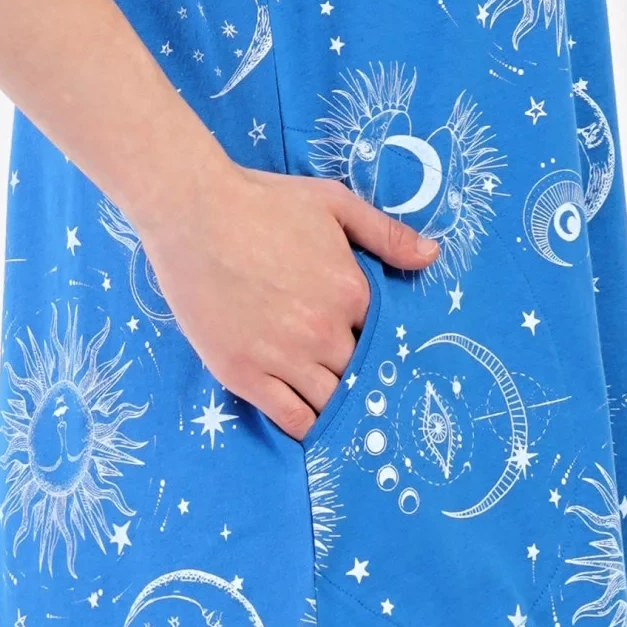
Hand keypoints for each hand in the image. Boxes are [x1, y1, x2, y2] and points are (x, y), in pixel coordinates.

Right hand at [140, 158, 438, 441]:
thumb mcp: (333, 202)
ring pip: (330, 402)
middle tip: (349, 373)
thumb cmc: (264, 201)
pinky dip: (306, 425)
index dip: (375, 338)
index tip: (368, 341)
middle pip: (358, 372)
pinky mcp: (245, 374)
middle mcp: (323, 331)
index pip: (383, 335)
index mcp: (351, 291)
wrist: (194, 212)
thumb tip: (433, 256)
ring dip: (335, 401)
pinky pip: (291, 419)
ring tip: (336, 403)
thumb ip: (385, 233)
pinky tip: (309, 419)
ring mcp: (284, 357)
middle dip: (356, 371)